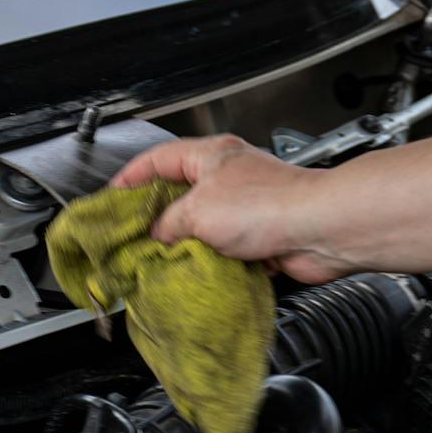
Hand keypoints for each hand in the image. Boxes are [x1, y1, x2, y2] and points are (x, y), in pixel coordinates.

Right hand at [110, 135, 361, 283]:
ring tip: (160, 263)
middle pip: (179, 197)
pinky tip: (196, 275)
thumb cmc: (268, 205)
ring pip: (202, 229)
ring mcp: (246, 210)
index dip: (130, 178)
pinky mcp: (261, 239)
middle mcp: (228, 179)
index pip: (158, 159)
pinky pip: (225, 253)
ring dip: (185, 247)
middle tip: (132, 240)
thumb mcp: (197, 212)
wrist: (320, 230)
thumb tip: (154, 237)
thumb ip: (167, 225)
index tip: (112, 200)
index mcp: (210, 156)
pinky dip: (211, 265)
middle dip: (156, 220)